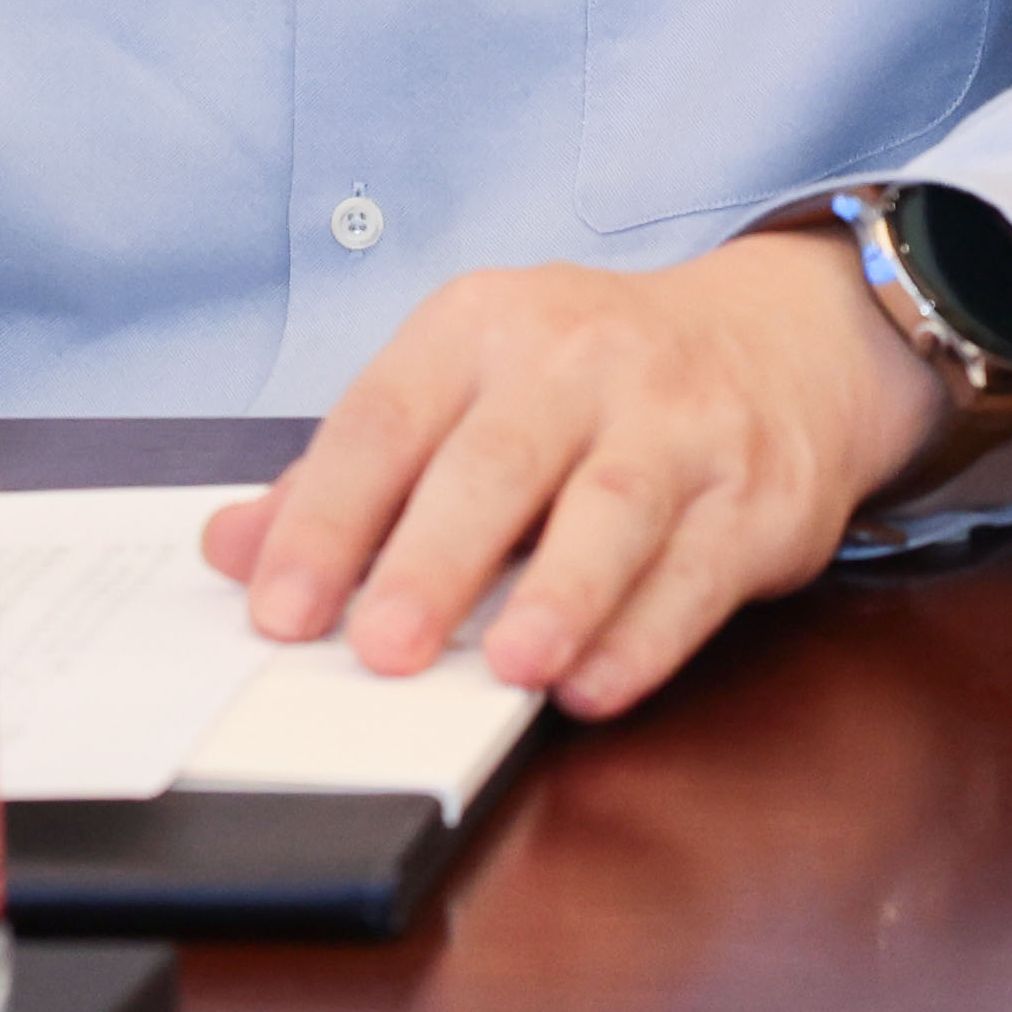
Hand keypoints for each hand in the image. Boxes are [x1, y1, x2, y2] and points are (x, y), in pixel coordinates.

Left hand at [196, 232, 946, 722]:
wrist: (778, 341)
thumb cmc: (591, 385)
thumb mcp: (465, 391)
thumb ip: (352, 475)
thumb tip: (232, 547)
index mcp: (480, 327)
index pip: (384, 419)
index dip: (326, 518)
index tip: (279, 608)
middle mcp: (578, 359)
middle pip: (495, 461)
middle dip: (435, 559)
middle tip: (383, 649)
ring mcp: (677, 421)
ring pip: (611, 507)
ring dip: (560, 594)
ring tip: (510, 668)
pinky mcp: (755, 492)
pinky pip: (697, 569)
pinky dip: (645, 635)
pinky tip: (596, 684)